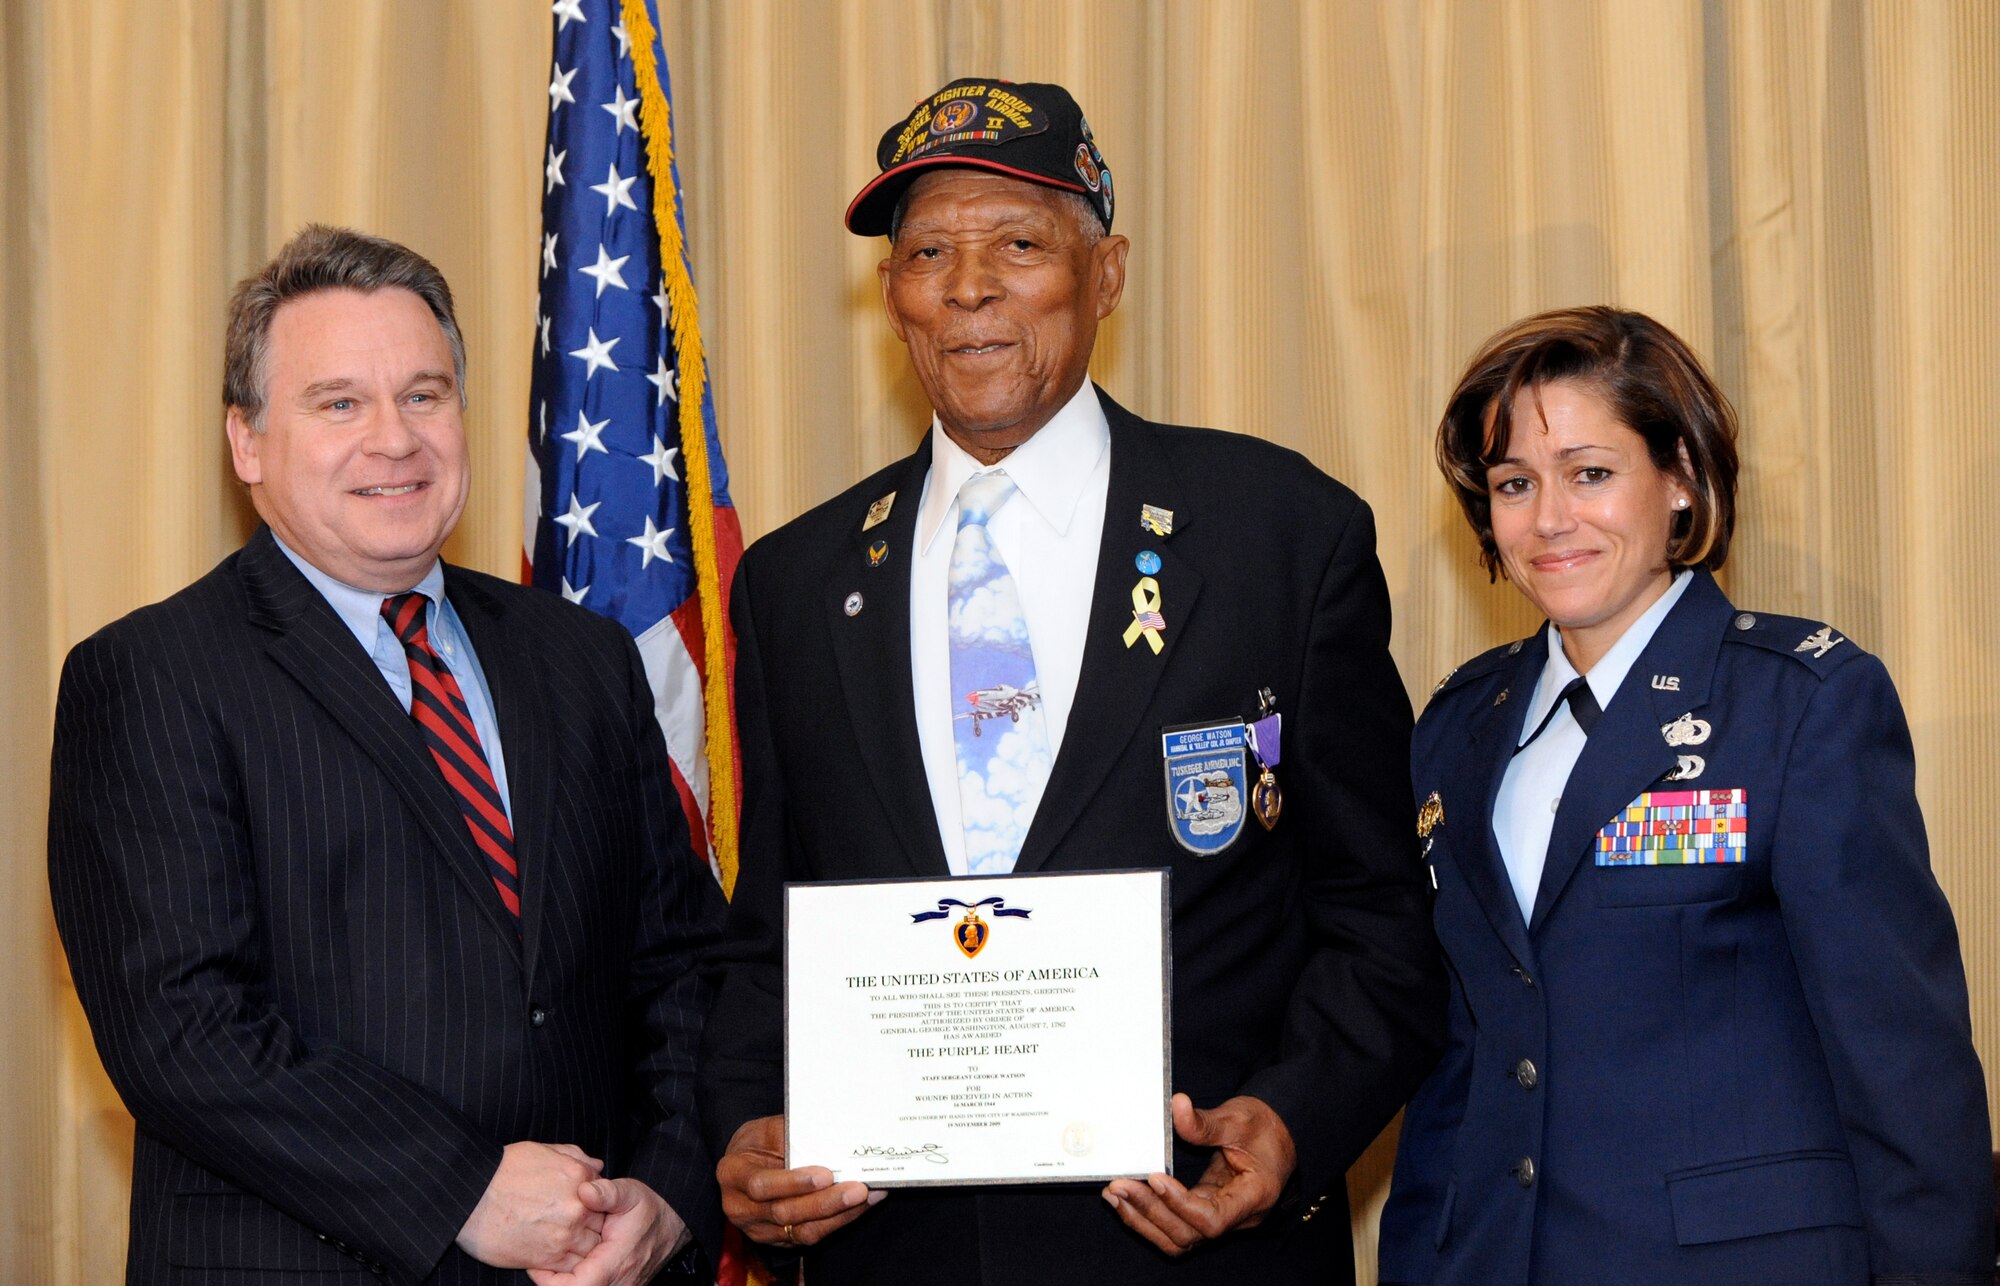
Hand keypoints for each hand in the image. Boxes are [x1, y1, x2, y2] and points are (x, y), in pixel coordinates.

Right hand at [457, 1141, 606, 1270]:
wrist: (469, 1195)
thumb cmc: (501, 1169)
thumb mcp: (542, 1150)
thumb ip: (575, 1157)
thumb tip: (598, 1166)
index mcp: (579, 1176)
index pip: (605, 1194)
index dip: (596, 1202)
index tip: (584, 1206)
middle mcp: (577, 1206)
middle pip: (602, 1223)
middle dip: (593, 1225)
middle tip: (575, 1227)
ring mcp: (564, 1235)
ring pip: (590, 1248)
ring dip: (583, 1247)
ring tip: (567, 1242)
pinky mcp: (546, 1258)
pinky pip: (572, 1267)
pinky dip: (570, 1264)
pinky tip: (557, 1255)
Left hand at [527, 1178, 687, 1285]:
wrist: (673, 1224)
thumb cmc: (648, 1208)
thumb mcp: (628, 1193)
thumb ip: (606, 1192)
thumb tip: (584, 1190)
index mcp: (615, 1263)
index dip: (549, 1280)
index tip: (538, 1262)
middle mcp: (618, 1283)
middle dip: (552, 1281)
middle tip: (539, 1260)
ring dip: (563, 1282)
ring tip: (551, 1261)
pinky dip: (574, 1281)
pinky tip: (567, 1265)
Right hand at [716, 1114, 884, 1248]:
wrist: (746, 1161)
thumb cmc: (758, 1141)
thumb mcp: (767, 1129)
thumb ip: (792, 1135)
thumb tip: (832, 1139)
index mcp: (732, 1174)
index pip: (761, 1185)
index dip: (793, 1182)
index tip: (825, 1175)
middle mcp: (740, 1207)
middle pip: (785, 1213)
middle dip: (826, 1202)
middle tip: (858, 1189)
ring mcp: (759, 1228)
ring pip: (802, 1230)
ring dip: (839, 1215)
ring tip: (868, 1196)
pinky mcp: (779, 1239)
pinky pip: (811, 1235)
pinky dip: (839, 1220)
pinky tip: (861, 1206)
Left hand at [1101, 1093, 1296, 1256]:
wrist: (1280, 1135)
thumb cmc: (1265, 1127)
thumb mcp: (1240, 1117)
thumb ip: (1206, 1121)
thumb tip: (1176, 1106)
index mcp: (1254, 1195)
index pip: (1213, 1219)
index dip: (1180, 1203)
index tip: (1155, 1177)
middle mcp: (1239, 1217)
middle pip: (1190, 1234)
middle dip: (1151, 1211)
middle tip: (1119, 1185)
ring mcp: (1222, 1218)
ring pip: (1179, 1238)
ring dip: (1143, 1220)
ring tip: (1114, 1194)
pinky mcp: (1206, 1212)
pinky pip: (1176, 1226)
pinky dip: (1149, 1216)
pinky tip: (1126, 1199)